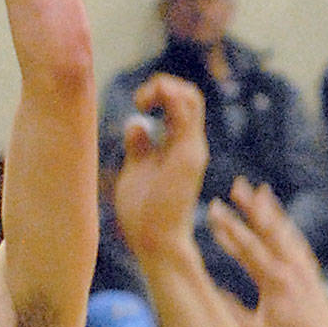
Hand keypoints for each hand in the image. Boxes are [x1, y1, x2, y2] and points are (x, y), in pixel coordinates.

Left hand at [112, 73, 207, 265]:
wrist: (155, 242)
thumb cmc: (144, 213)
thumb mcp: (137, 169)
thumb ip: (139, 146)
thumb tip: (135, 123)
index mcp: (178, 145)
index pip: (180, 102)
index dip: (160, 91)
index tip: (138, 102)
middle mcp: (190, 143)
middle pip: (189, 94)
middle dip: (162, 84)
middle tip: (140, 98)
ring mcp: (192, 148)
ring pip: (192, 98)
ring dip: (165, 88)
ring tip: (143, 99)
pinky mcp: (188, 156)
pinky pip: (187, 115)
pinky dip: (170, 99)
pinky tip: (150, 101)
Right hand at [205, 178, 327, 326]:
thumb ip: (229, 312)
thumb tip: (207, 290)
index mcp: (275, 282)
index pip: (248, 247)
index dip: (228, 227)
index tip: (213, 208)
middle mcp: (293, 270)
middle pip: (269, 230)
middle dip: (251, 206)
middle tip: (238, 184)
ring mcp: (306, 272)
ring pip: (287, 234)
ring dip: (272, 212)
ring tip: (262, 191)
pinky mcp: (313, 278)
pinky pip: (299, 246)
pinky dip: (288, 231)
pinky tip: (282, 225)